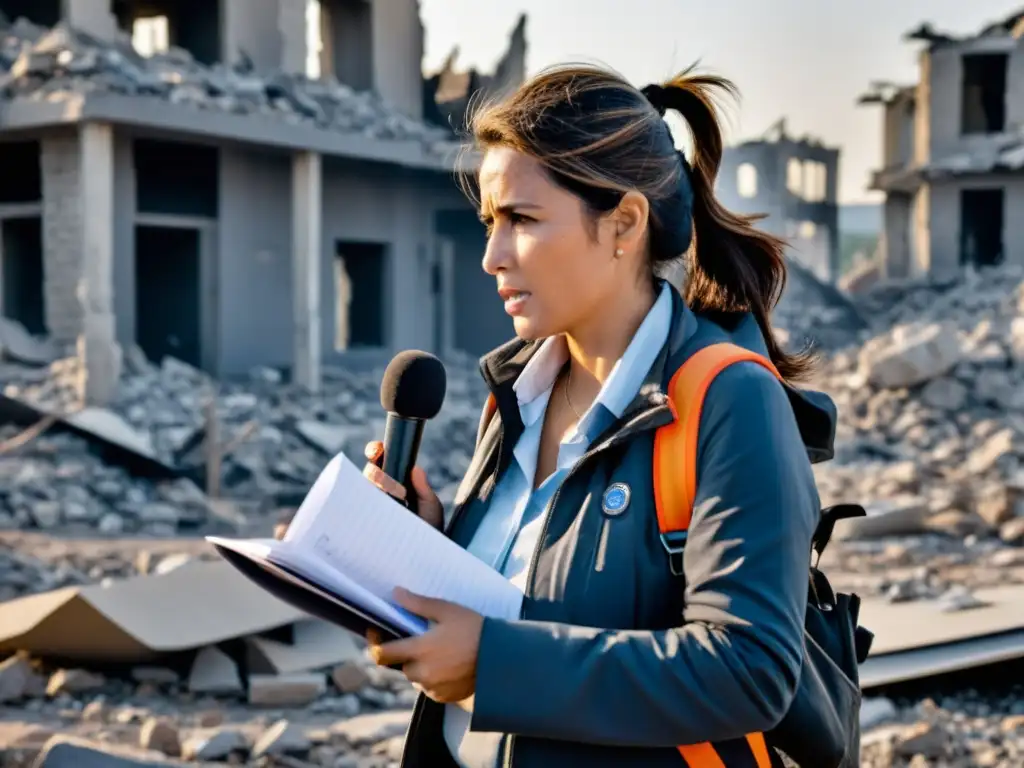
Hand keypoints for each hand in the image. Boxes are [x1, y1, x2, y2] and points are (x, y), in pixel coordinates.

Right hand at [362, 441, 443, 529]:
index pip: (383, 463)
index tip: (376, 450)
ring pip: (360, 489)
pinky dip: (356, 504)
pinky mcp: (363, 525)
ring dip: (368, 486)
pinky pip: (354, 511)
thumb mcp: (430, 509)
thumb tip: (416, 468)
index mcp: (397, 486)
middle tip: (380, 475)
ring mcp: (371, 509)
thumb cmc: (429, 534)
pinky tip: (365, 504)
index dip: (377, 452)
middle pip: (369, 474)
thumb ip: (423, 490)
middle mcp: (381, 495)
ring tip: (383, 493)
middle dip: (372, 470)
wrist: (424, 563)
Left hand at [367, 588, 483, 703]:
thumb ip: (418, 604)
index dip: (375, 645)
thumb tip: (395, 594)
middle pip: (401, 665)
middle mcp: (422, 672)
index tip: (377, 636)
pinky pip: (429, 687)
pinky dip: (433, 678)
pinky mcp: (443, 697)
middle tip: (423, 641)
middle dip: (407, 654)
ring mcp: (432, 687)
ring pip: (415, 677)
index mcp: (420, 650)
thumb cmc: (474, 629)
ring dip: (421, 666)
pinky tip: (449, 665)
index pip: (382, 654)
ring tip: (440, 653)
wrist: (500, 658)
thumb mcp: (447, 611)